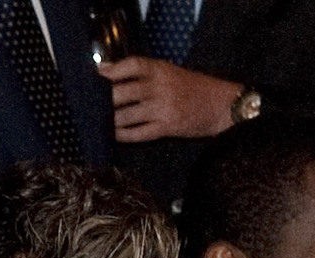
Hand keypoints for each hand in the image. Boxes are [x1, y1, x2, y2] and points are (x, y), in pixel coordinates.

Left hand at [98, 57, 239, 141]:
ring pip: (126, 116)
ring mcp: (163, 108)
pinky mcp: (166, 128)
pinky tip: (114, 135)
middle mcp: (160, 87)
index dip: (113, 71)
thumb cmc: (192, 88)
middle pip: (122, 93)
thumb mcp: (169, 72)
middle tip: (93, 107)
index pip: (132, 65)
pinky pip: (138, 133)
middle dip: (105, 101)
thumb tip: (110, 73)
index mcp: (161, 69)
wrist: (220, 105)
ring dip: (111, 121)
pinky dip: (123, 135)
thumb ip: (144, 73)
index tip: (98, 77)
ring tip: (100, 123)